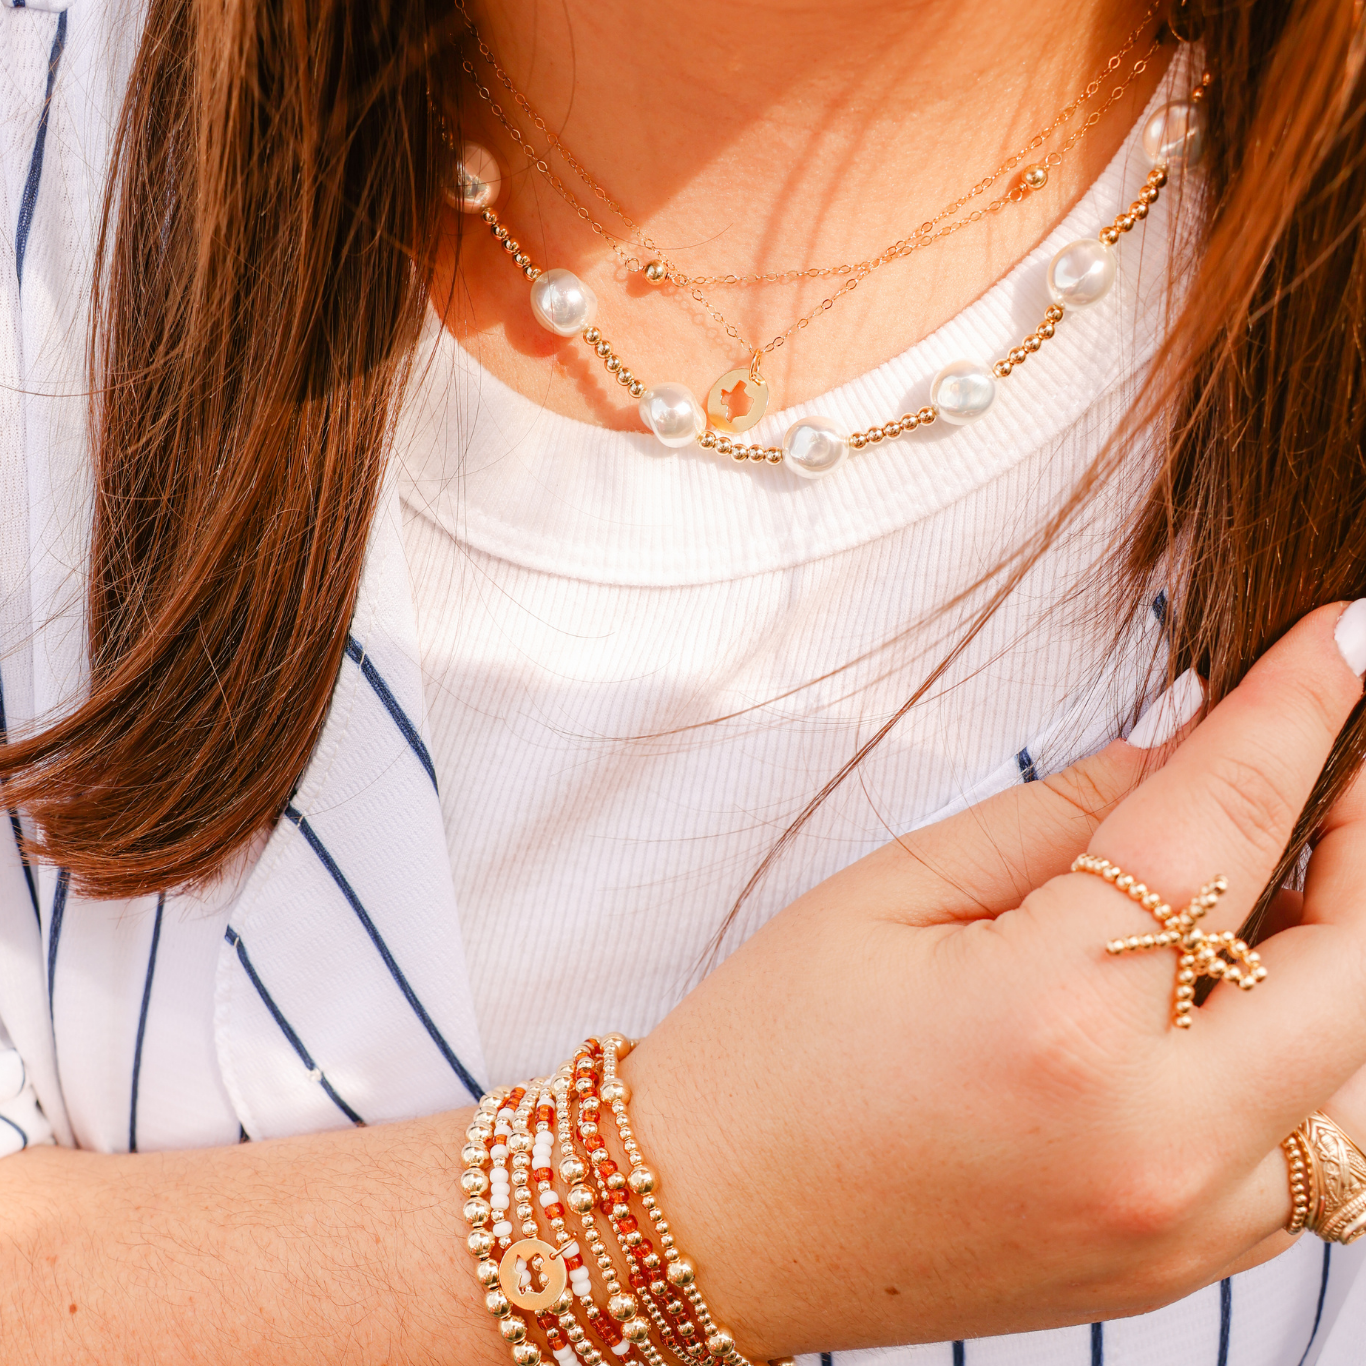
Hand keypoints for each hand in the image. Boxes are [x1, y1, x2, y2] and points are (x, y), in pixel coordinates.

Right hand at [621, 601, 1365, 1358]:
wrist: (710, 1227)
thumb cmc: (768, 1053)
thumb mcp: (888, 894)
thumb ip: (1055, 818)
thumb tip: (1176, 761)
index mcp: (1053, 1015)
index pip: (1222, 826)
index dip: (1296, 714)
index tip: (1346, 639)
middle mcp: (1146, 1136)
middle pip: (1355, 969)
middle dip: (1364, 845)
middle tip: (1339, 769)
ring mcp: (1172, 1225)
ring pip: (1356, 1081)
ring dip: (1342, 965)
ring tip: (1283, 884)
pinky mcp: (1167, 1272)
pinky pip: (1305, 1163)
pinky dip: (1303, 1068)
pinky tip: (1232, 1005)